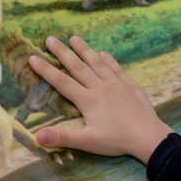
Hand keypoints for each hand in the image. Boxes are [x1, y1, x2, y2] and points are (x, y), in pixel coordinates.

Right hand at [27, 36, 172, 162]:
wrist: (148, 136)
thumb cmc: (117, 140)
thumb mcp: (88, 142)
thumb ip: (62, 138)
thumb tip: (37, 136)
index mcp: (88, 100)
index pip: (62, 82)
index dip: (46, 70)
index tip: (32, 58)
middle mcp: (100, 88)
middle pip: (77, 67)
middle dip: (62, 52)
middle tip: (49, 39)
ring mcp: (116, 85)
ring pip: (97, 63)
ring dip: (84, 50)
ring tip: (74, 38)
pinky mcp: (131, 86)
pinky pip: (117, 69)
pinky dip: (109, 60)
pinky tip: (103, 53)